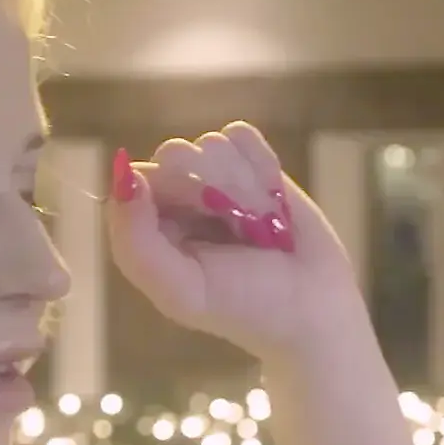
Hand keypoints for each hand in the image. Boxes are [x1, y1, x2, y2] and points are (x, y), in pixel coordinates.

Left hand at [104, 122, 367, 364]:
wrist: (316, 308)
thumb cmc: (246, 307)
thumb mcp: (182, 290)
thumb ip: (136, 242)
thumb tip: (126, 174)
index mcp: (150, 229)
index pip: (139, 178)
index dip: (173, 193)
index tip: (202, 224)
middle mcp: (177, 199)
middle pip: (175, 154)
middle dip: (214, 191)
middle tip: (240, 234)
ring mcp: (215, 178)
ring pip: (212, 143)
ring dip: (244, 186)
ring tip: (261, 226)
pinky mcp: (252, 164)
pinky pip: (241, 136)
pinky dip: (261, 165)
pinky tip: (274, 201)